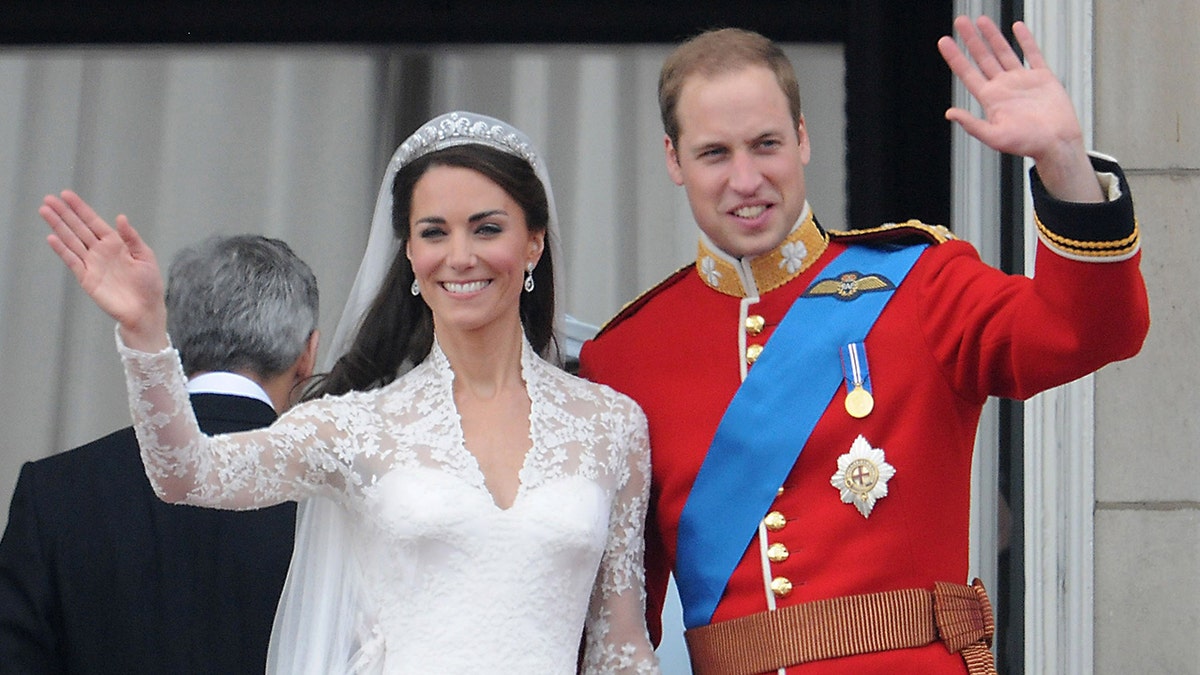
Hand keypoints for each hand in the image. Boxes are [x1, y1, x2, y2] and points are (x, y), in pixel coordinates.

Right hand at [40, 190, 168, 349]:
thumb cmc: (149, 284)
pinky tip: (52, 237)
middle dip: (64, 213)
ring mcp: (92, 264)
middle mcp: (101, 251)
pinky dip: (62, 249)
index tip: (66, 195)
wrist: (145, 310)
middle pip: (78, 228)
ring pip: (71, 241)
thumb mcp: (145, 257)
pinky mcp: (87, 278)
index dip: (80, 208)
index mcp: (116, 243)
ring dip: (58, 227)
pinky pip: (72, 261)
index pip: (93, 222)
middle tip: (48, 199)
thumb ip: (132, 238)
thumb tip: (121, 217)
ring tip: (44, 211)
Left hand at [939, 15, 1101, 201]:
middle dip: (971, 39)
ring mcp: (1022, 81)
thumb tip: (950, 113)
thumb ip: (972, 124)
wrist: (1057, 143)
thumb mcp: (995, 137)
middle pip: (983, 58)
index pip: (968, 73)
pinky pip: (1031, 54)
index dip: (955, 57)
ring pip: (1003, 52)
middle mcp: (1004, 87)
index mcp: (991, 99)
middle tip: (960, 22)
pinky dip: (1025, 40)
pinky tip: (1016, 28)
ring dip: (992, 36)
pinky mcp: (1042, 77)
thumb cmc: (1028, 145)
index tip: (944, 41)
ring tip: (981, 21)